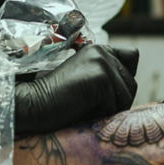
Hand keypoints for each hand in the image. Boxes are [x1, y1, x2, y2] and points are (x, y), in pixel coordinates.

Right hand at [14, 45, 139, 134]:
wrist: (32, 103)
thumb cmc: (55, 100)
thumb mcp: (84, 81)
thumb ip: (105, 76)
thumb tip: (129, 93)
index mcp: (97, 49)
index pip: (132, 57)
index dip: (124, 78)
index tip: (103, 91)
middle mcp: (102, 51)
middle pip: (131, 85)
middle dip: (115, 101)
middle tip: (86, 102)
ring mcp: (102, 63)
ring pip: (126, 98)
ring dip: (107, 110)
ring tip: (82, 104)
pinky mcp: (101, 78)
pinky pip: (115, 107)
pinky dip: (99, 115)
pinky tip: (79, 107)